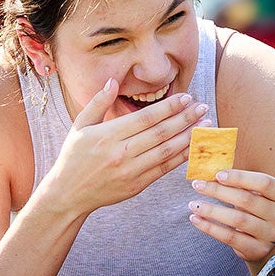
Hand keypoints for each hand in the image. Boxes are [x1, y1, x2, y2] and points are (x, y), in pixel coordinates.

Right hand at [46, 78, 205, 214]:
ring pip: (166, 151)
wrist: (68, 194)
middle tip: (203, 107)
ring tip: (206, 125)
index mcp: (108, 135)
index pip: (145, 118)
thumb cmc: (74, 157)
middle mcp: (121, 153)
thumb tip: (113, 81)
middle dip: (185, 118)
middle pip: (160, 133)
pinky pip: (164, 169)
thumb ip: (98, 103)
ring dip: (189, 137)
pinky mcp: (137, 185)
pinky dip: (181, 158)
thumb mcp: (79, 126)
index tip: (186, 97)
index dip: (168, 107)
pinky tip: (194, 147)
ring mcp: (131, 171)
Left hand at [190, 168, 274, 265]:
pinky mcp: (256, 249)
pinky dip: (210, 228)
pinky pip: (230, 237)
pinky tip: (196, 219)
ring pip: (237, 220)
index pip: (264, 182)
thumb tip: (209, 170)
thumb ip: (241, 183)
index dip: (240, 177)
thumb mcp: (257, 195)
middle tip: (197, 185)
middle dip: (219, 191)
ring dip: (212, 210)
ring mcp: (269, 234)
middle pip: (247, 200)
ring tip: (193, 204)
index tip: (218, 174)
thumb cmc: (257, 211)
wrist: (268, 243)